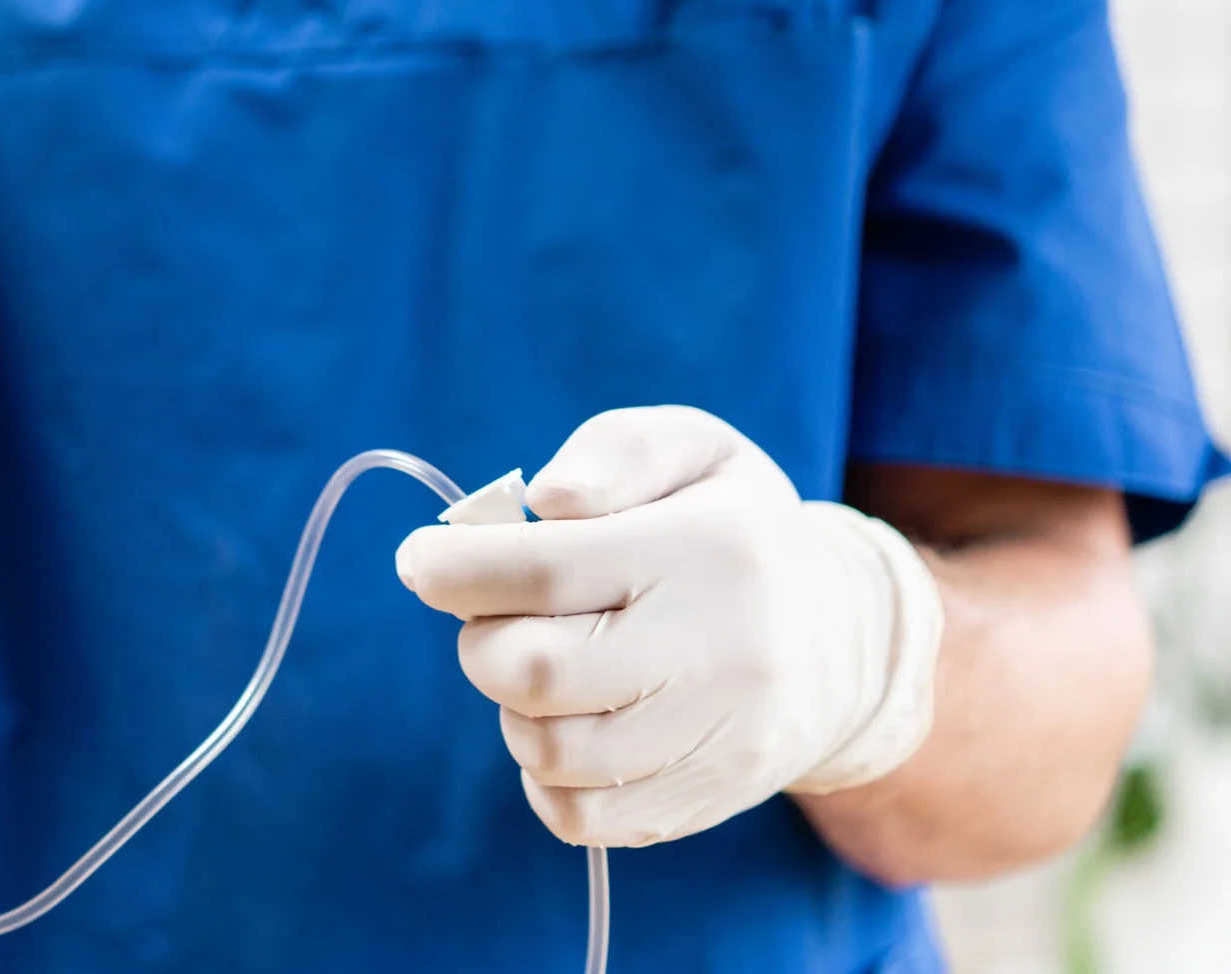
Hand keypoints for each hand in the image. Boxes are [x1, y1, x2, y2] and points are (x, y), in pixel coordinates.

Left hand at [394, 406, 943, 847]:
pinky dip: (543, 772)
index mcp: (709, 549)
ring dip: (513, 705)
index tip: (421, 560)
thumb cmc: (732, 529)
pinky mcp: (705, 801)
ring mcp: (717, 739)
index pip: (548, 570)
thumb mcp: (694, 451)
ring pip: (548, 751)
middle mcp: (721, 651)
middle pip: (534, 671)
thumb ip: (614, 452)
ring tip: (547, 662)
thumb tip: (542, 498)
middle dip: (479, 639)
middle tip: (494, 614)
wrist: (844, 641)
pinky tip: (571, 721)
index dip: (455, 568)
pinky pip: (577, 815)